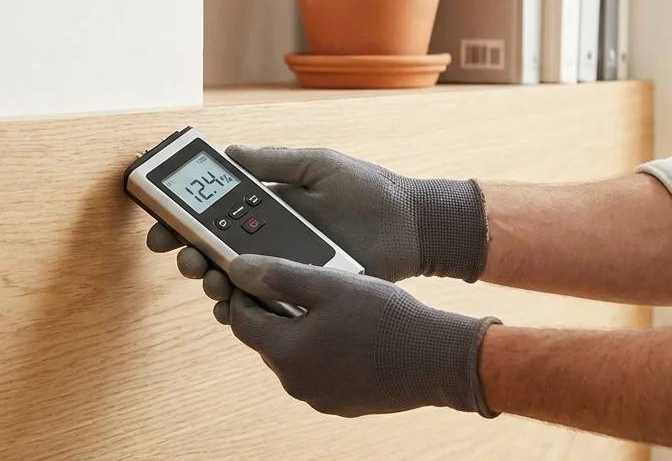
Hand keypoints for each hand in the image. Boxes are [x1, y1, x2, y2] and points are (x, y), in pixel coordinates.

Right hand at [146, 145, 489, 314]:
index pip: (215, 212)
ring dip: (210, 281)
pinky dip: (240, 308)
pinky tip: (230, 308)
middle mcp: (272, 237)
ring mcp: (286, 267)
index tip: (159, 223)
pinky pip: (263, 305)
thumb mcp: (318, 165)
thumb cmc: (369, 191)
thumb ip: (274, 162)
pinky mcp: (303, 293)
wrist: (414, 227)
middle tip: (183, 256)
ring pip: (233, 279)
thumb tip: (229, 153)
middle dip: (188, 253)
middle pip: (214, 249)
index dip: (183, 219)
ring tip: (209, 280)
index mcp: (271, 204)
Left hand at [221, 253, 501, 417]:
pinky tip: (349, 330)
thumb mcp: (329, 284)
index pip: (240, 321)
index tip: (254, 273)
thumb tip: (237, 268)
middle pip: (267, 340)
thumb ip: (278, 275)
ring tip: (329, 304)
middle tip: (297, 283)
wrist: (435, 359)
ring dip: (300, 331)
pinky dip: (324, 351)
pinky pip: (319, 372)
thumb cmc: (384, 318)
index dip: (242, 293)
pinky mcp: (342, 403)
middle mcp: (294, 382)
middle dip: (273, 311)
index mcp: (284, 352)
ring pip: (295, 356)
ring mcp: (318, 397)